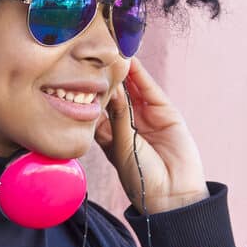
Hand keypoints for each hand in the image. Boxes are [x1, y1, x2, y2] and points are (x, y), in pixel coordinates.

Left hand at [94, 56, 208, 213]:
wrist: (173, 195)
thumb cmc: (140, 179)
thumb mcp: (121, 147)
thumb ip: (117, 117)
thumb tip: (110, 89)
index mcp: (109, 136)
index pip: (95, 107)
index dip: (86, 92)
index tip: (72, 73)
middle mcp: (126, 123)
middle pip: (113, 94)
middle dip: (103, 77)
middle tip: (90, 55)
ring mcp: (146, 116)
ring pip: (131, 88)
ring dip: (121, 71)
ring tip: (110, 51)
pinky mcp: (164, 111)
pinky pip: (149, 89)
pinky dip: (140, 74)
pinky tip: (129, 60)